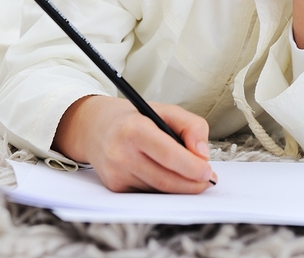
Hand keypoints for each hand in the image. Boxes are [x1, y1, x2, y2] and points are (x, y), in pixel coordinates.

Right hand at [53, 95, 216, 192]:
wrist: (95, 127)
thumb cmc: (136, 118)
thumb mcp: (166, 110)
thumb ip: (192, 126)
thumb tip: (202, 155)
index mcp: (134, 128)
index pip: (168, 154)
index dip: (191, 166)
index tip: (208, 171)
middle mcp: (121, 153)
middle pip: (165, 179)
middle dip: (191, 184)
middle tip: (207, 180)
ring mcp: (115, 172)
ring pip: (158, 189)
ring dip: (180, 187)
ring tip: (193, 177)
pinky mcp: (114, 186)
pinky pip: (148, 193)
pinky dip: (164, 188)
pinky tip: (170, 176)